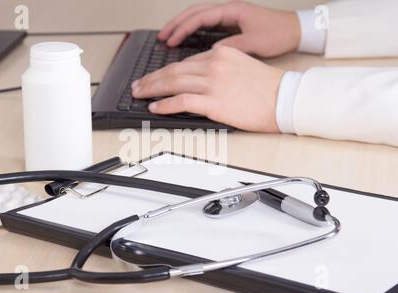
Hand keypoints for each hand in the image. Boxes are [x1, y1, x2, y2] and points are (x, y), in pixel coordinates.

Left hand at [132, 46, 283, 132]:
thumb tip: (200, 78)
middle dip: (152, 78)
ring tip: (140, 94)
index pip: (186, 63)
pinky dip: (165, 104)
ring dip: (152, 89)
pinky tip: (155, 107)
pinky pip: (181, 101)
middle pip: (174, 70)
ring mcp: (213, 83)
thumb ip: (220, 68)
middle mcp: (214, 65)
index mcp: (221, 54)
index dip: (166, 71)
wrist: (285, 99)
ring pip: (173, 83)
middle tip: (139, 85)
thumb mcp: (242, 67)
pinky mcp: (214, 102)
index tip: (156, 77)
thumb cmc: (268, 87)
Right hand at [158, 1, 300, 57]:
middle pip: (194, 13)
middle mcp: (228, 10)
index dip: (183, 28)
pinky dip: (193, 31)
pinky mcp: (230, 24)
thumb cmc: (278, 34)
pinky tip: (186, 40)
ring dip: (182, 26)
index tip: (170, 40)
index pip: (200, 17)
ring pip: (198, 18)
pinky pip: (206, 25)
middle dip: (176, 24)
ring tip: (167, 38)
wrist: (294, 30)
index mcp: (232, 11)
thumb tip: (211, 54)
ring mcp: (228, 16)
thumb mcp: (255, 42)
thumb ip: (232, 46)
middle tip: (161, 37)